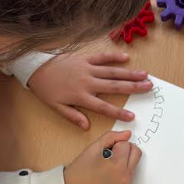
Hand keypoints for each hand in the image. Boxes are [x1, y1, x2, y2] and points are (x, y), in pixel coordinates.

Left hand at [28, 52, 151, 129]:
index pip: (103, 107)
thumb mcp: (56, 107)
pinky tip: (127, 58)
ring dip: (129, 73)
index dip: (118, 112)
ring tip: (145, 75)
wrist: (35, 68)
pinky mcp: (84, 58)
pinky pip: (101, 57)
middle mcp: (87, 82)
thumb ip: (72, 116)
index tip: (132, 116)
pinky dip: (114, 57)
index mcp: (81, 96)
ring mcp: (87, 68)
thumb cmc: (46, 89)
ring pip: (111, 71)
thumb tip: (87, 127)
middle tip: (148, 88)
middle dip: (133, 87)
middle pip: (113, 86)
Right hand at [64, 130, 141, 183]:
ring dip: (124, 159)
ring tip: (108, 165)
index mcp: (118, 165)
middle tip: (109, 155)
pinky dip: (122, 169)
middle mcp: (125, 176)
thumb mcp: (93, 148)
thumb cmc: (80, 170)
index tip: (103, 152)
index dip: (114, 144)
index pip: (126, 144)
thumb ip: (111, 137)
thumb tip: (128, 134)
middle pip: (136, 152)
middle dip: (125, 149)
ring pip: (134, 162)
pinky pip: (130, 173)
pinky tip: (109, 173)